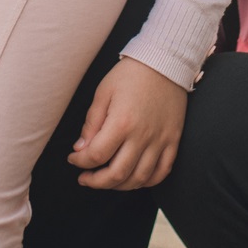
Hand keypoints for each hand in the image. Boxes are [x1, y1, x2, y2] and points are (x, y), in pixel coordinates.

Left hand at [66, 57, 186, 189]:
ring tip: (106, 180)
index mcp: (122, 122)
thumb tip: (80, 148)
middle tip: (85, 178)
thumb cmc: (130, 75)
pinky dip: (146, 182)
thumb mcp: (103, 92)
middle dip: (95, 181)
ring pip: (139, 178)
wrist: (165, 62)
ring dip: (119, 186)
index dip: (80, 162)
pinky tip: (133, 178)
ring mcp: (160, 140)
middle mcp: (142, 136)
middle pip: (117, 174)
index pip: (96, 155)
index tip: (73, 158)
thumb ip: (91, 123)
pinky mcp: (173, 140)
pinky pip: (162, 172)